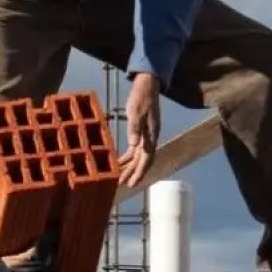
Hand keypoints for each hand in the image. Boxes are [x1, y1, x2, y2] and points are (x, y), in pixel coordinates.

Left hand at [119, 72, 160, 188]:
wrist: (147, 86)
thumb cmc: (141, 98)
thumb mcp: (136, 112)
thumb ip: (135, 128)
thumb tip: (134, 144)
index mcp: (151, 135)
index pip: (146, 159)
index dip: (139, 172)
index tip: (132, 183)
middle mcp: (151, 138)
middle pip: (142, 161)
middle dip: (133, 173)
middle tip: (122, 185)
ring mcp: (147, 136)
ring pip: (139, 157)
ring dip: (130, 167)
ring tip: (120, 177)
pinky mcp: (142, 132)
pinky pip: (135, 149)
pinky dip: (128, 157)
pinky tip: (119, 162)